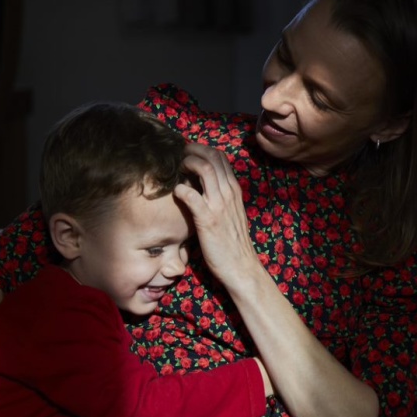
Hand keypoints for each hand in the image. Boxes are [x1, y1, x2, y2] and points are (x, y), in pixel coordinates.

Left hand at [175, 143, 260, 287]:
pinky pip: (192, 196)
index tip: (188, 153)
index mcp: (234, 190)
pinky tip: (176, 192)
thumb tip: (203, 186)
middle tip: (179, 156)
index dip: (202, 150)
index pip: (221, 157)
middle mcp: (229, 193)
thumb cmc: (232, 242)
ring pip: (204, 169)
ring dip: (187, 164)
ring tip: (177, 169)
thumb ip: (221, 197)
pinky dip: (181, 189)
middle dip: (192, 150)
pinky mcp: (207, 220)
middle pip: (212, 157)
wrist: (240, 266)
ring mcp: (219, 205)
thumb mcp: (231, 213)